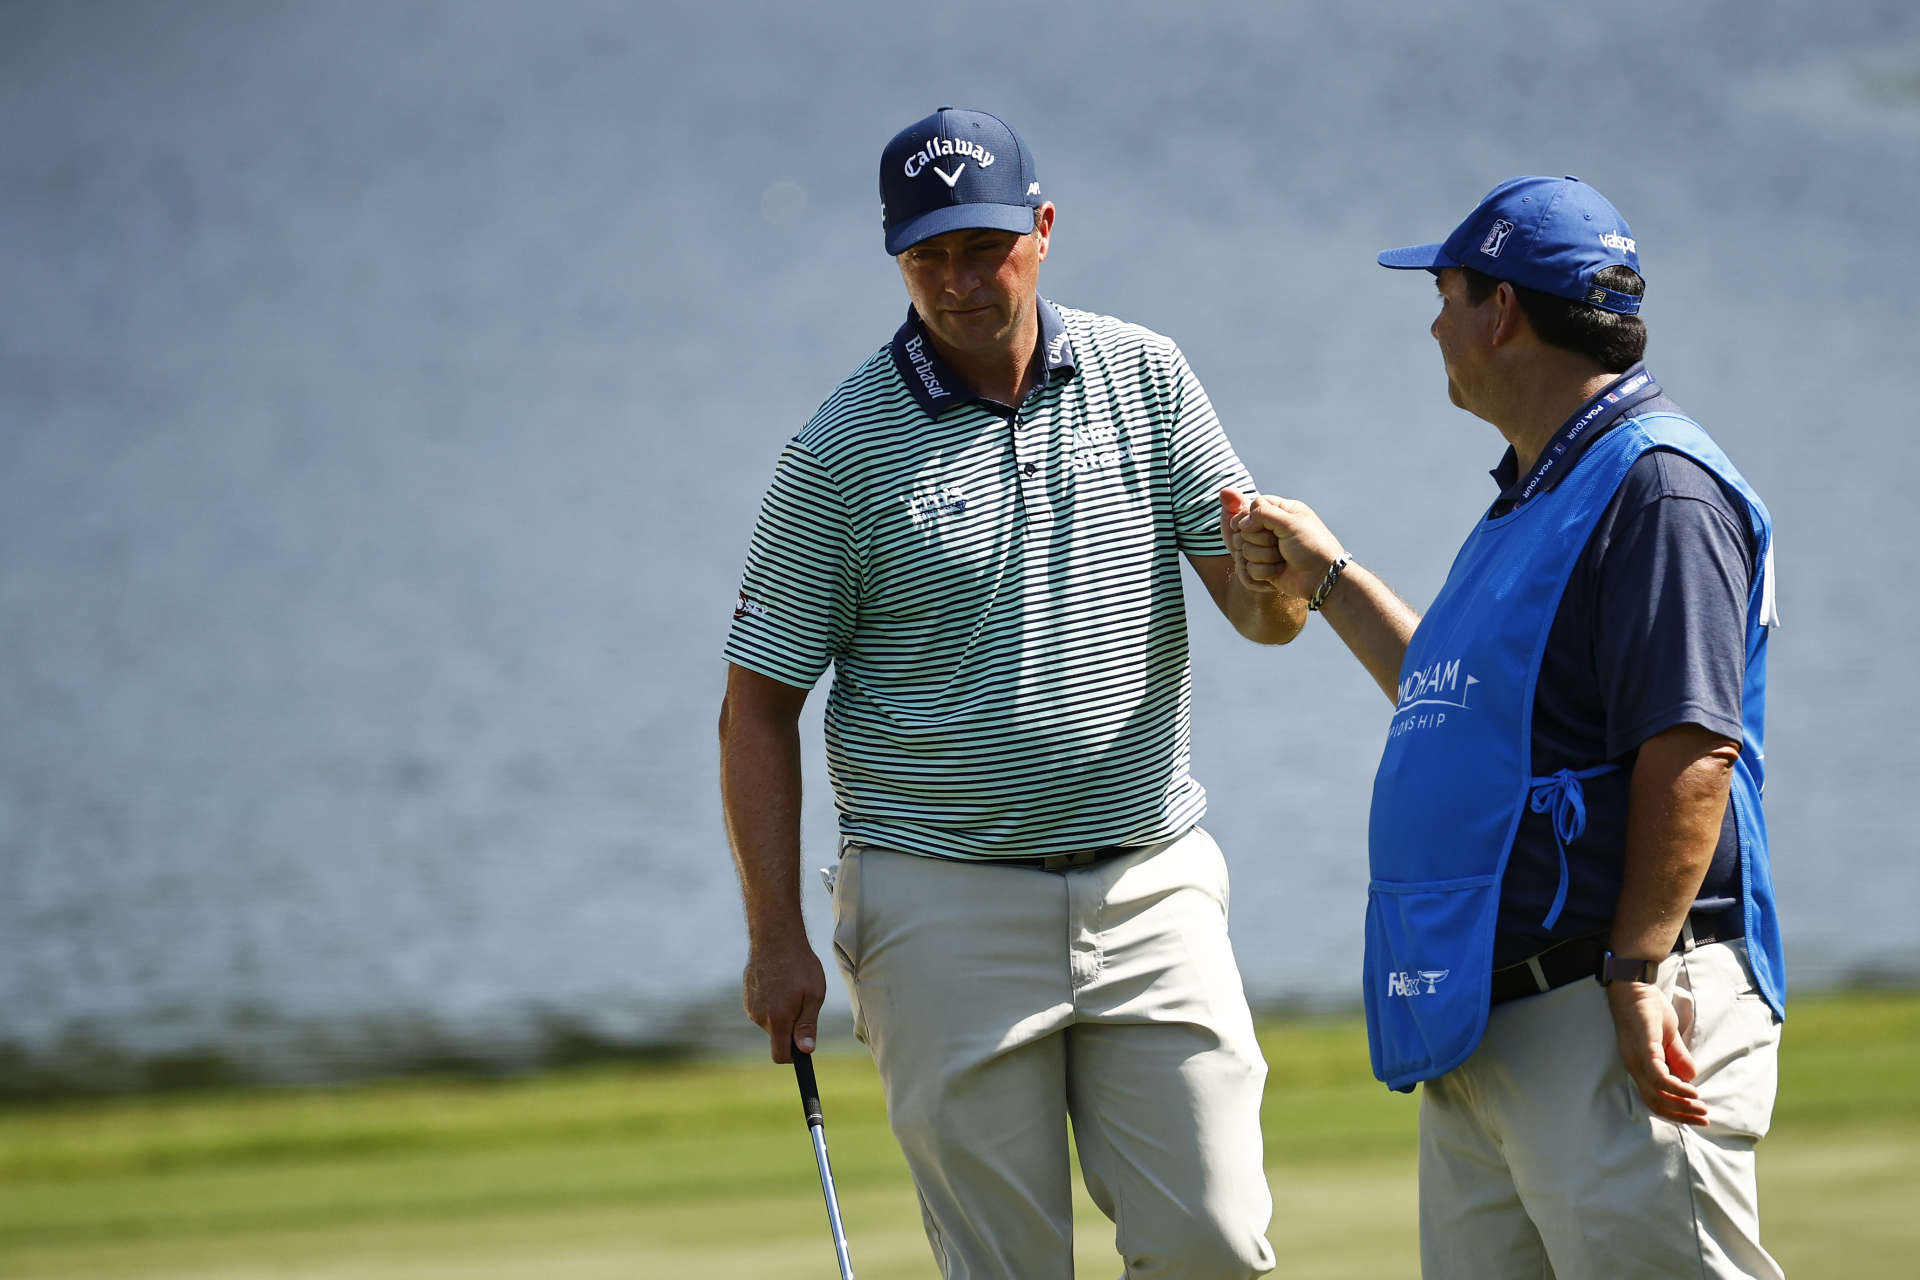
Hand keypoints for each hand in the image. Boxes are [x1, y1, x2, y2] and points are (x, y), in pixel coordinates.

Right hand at [743, 933, 826, 1062]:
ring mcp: (749, 1005)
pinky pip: (762, 1007)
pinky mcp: (746, 995)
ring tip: (791, 986)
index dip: (793, 1057)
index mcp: (776, 1019)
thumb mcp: (814, 995)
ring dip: (781, 1012)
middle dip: (790, 1027)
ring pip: (770, 1021)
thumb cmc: (799, 964)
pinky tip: (779, 981)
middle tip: (803, 1001)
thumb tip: (806, 1051)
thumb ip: (807, 1025)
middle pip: (777, 1036)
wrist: (775, 936)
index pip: (780, 1055)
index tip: (803, 1048)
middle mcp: (758, 1016)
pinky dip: (772, 1001)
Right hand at [1234, 494, 1347, 599]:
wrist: (1321, 577)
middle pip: (1245, 529)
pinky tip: (1281, 570)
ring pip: (1245, 549)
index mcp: (1282, 511)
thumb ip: (1263, 514)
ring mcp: (1266, 549)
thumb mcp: (1290, 522)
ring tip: (1282, 558)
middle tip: (1279, 543)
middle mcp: (1272, 528)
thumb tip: (1241, 524)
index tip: (1258, 525)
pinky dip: (1265, 571)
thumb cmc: (1312, 546)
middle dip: (1261, 539)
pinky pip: (1248, 568)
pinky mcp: (1263, 567)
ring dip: (1265, 556)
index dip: (1252, 516)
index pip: (1254, 505)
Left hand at [1604, 979, 1707, 1125]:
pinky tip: (1692, 1091)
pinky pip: (1658, 1077)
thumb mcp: (1668, 1037)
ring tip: (1701, 1108)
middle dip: (1681, 1115)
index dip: (1675, 1111)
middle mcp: (1635, 1066)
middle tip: (1703, 1119)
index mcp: (1640, 1065)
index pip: (1654, 1098)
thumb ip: (1678, 1057)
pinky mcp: (1643, 1049)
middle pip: (1656, 1102)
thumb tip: (1690, 1078)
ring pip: (1657, 1094)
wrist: (1634, 985)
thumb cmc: (1648, 1009)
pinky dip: (1676, 1088)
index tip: (1697, 1116)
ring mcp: (1637, 1059)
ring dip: (1681, 1105)